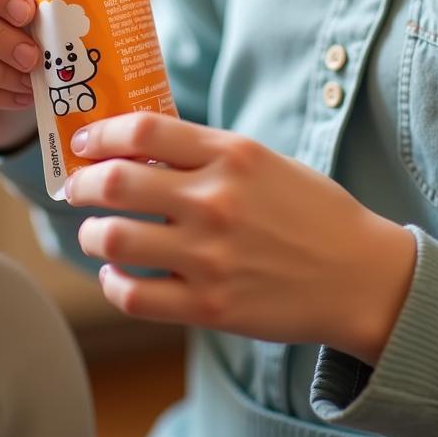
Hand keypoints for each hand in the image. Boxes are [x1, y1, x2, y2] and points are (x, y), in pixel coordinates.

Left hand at [65, 114, 415, 365]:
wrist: (360, 275)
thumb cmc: (312, 211)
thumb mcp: (263, 160)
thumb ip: (205, 153)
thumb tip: (138, 150)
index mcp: (231, 155)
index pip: (143, 130)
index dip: (101, 134)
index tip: (85, 142)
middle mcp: (216, 201)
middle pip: (116, 182)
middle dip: (82, 184)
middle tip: (77, 188)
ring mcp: (210, 257)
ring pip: (114, 239)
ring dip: (91, 234)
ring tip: (96, 232)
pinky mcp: (209, 306)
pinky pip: (134, 296)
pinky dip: (113, 284)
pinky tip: (117, 275)